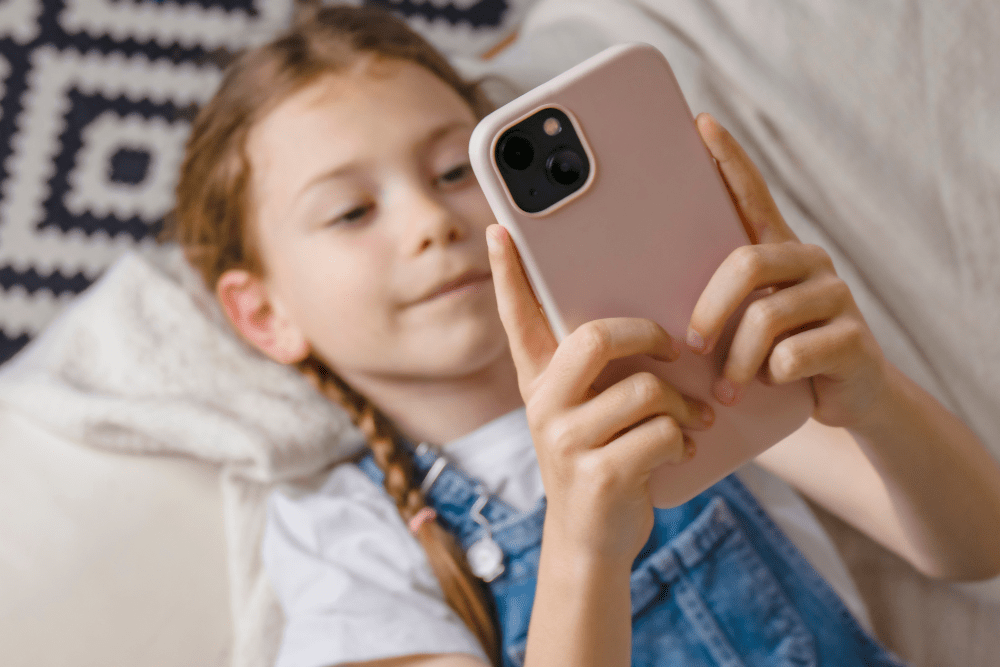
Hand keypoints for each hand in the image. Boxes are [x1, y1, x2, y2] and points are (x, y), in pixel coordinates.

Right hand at [486, 223, 713, 562]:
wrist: (591, 541)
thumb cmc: (601, 462)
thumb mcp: (586, 414)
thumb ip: (599, 373)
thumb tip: (653, 324)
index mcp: (540, 383)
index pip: (517, 318)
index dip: (508, 274)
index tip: (500, 230)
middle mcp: (543, 406)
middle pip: (596, 338)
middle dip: (649, 336)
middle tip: (673, 350)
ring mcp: (565, 442)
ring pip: (644, 391)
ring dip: (683, 407)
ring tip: (692, 421)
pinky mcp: (597, 475)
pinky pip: (661, 433)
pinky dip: (683, 440)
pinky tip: (680, 451)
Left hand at [689, 114, 888, 428]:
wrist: (850, 401)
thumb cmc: (777, 359)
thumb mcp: (743, 328)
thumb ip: (714, 304)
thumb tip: (645, 296)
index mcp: (776, 253)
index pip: (752, 195)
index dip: (729, 160)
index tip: (701, 125)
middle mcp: (808, 262)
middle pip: (747, 263)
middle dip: (710, 308)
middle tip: (691, 345)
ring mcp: (835, 296)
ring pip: (767, 316)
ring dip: (738, 361)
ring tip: (728, 390)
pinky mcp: (854, 339)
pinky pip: (794, 355)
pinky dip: (772, 377)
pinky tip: (775, 385)